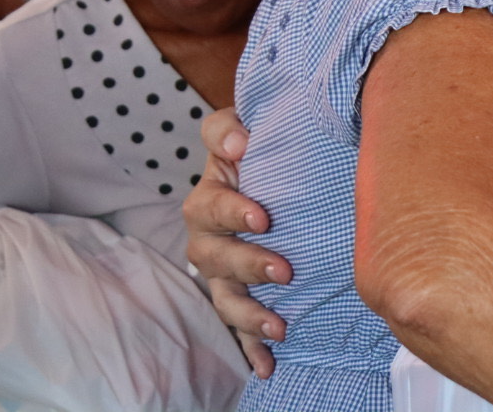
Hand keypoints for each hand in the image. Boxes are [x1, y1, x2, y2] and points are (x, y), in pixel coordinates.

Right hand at [183, 106, 290, 377]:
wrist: (280, 174)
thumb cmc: (267, 151)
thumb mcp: (253, 129)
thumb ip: (236, 127)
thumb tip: (241, 140)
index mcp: (215, 192)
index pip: (211, 199)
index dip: (232, 209)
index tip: (263, 218)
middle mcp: (209, 234)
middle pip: (213, 254)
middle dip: (247, 264)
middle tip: (283, 270)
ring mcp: (220, 268)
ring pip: (221, 294)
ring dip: (247, 312)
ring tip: (278, 324)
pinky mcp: (237, 294)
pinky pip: (236, 326)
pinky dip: (249, 347)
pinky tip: (266, 365)